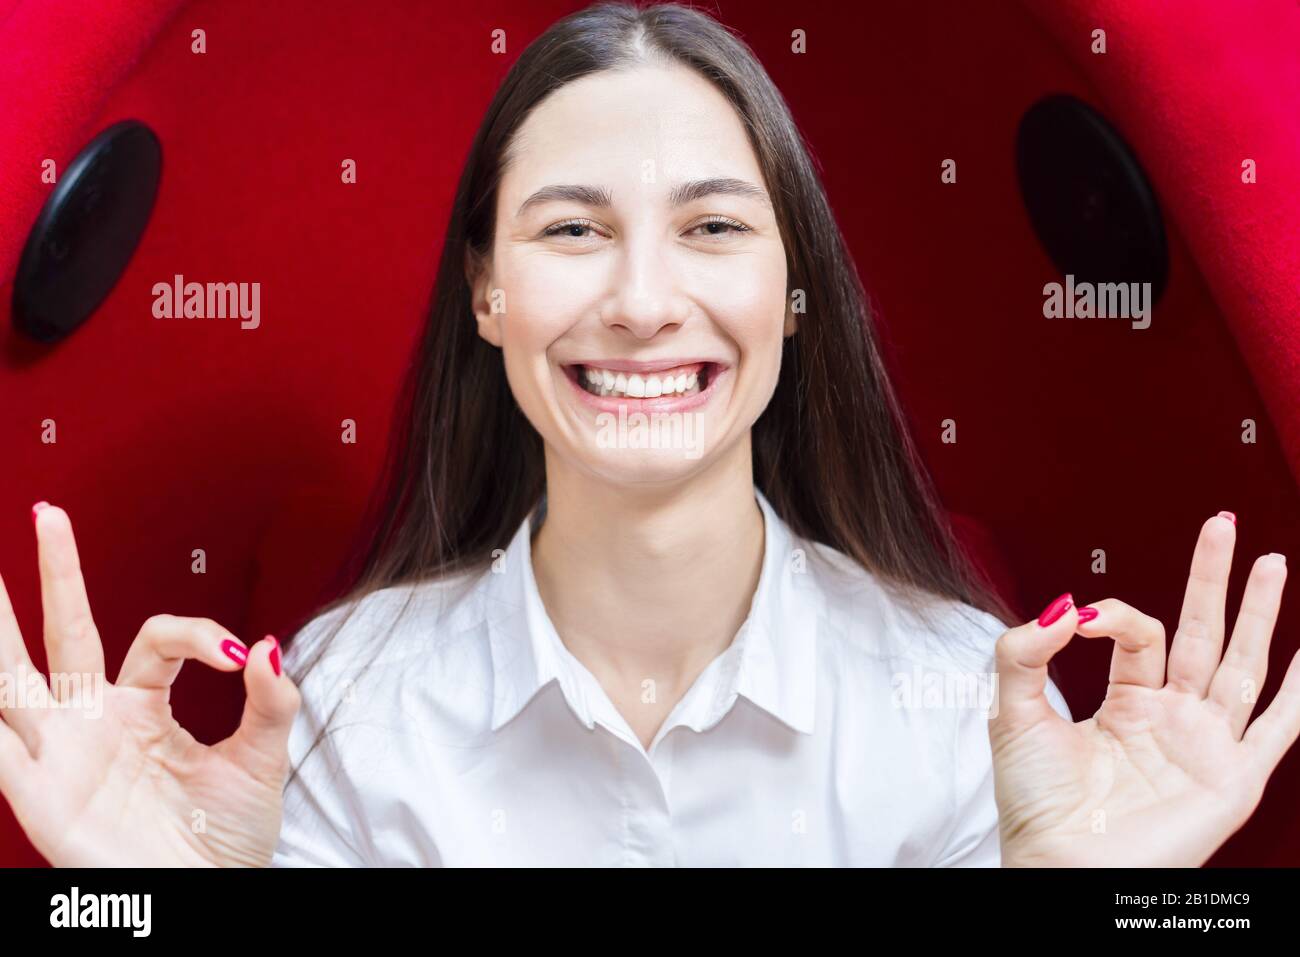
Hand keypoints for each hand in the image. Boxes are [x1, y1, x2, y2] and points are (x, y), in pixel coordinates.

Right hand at [0, 503, 301, 865]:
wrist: (209, 899)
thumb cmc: (226, 842)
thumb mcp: (261, 763)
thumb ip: (271, 703)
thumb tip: (270, 645)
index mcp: (145, 708)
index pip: (157, 638)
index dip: (199, 634)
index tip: (238, 657)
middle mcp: (96, 722)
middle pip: (64, 633)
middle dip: (56, 574)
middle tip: (47, 512)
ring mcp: (62, 753)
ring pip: (13, 675)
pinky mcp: (38, 792)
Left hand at [989, 512, 1298, 865]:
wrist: (1059, 864)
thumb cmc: (1035, 802)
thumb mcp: (1013, 711)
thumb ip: (1025, 652)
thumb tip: (1061, 606)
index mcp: (1126, 704)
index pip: (1141, 636)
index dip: (1116, 614)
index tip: (1082, 620)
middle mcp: (1171, 719)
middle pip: (1203, 634)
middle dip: (1212, 579)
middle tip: (1222, 523)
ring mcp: (1205, 746)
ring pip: (1243, 665)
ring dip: (1259, 613)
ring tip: (1272, 561)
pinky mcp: (1231, 777)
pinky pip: (1276, 728)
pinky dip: (1298, 692)